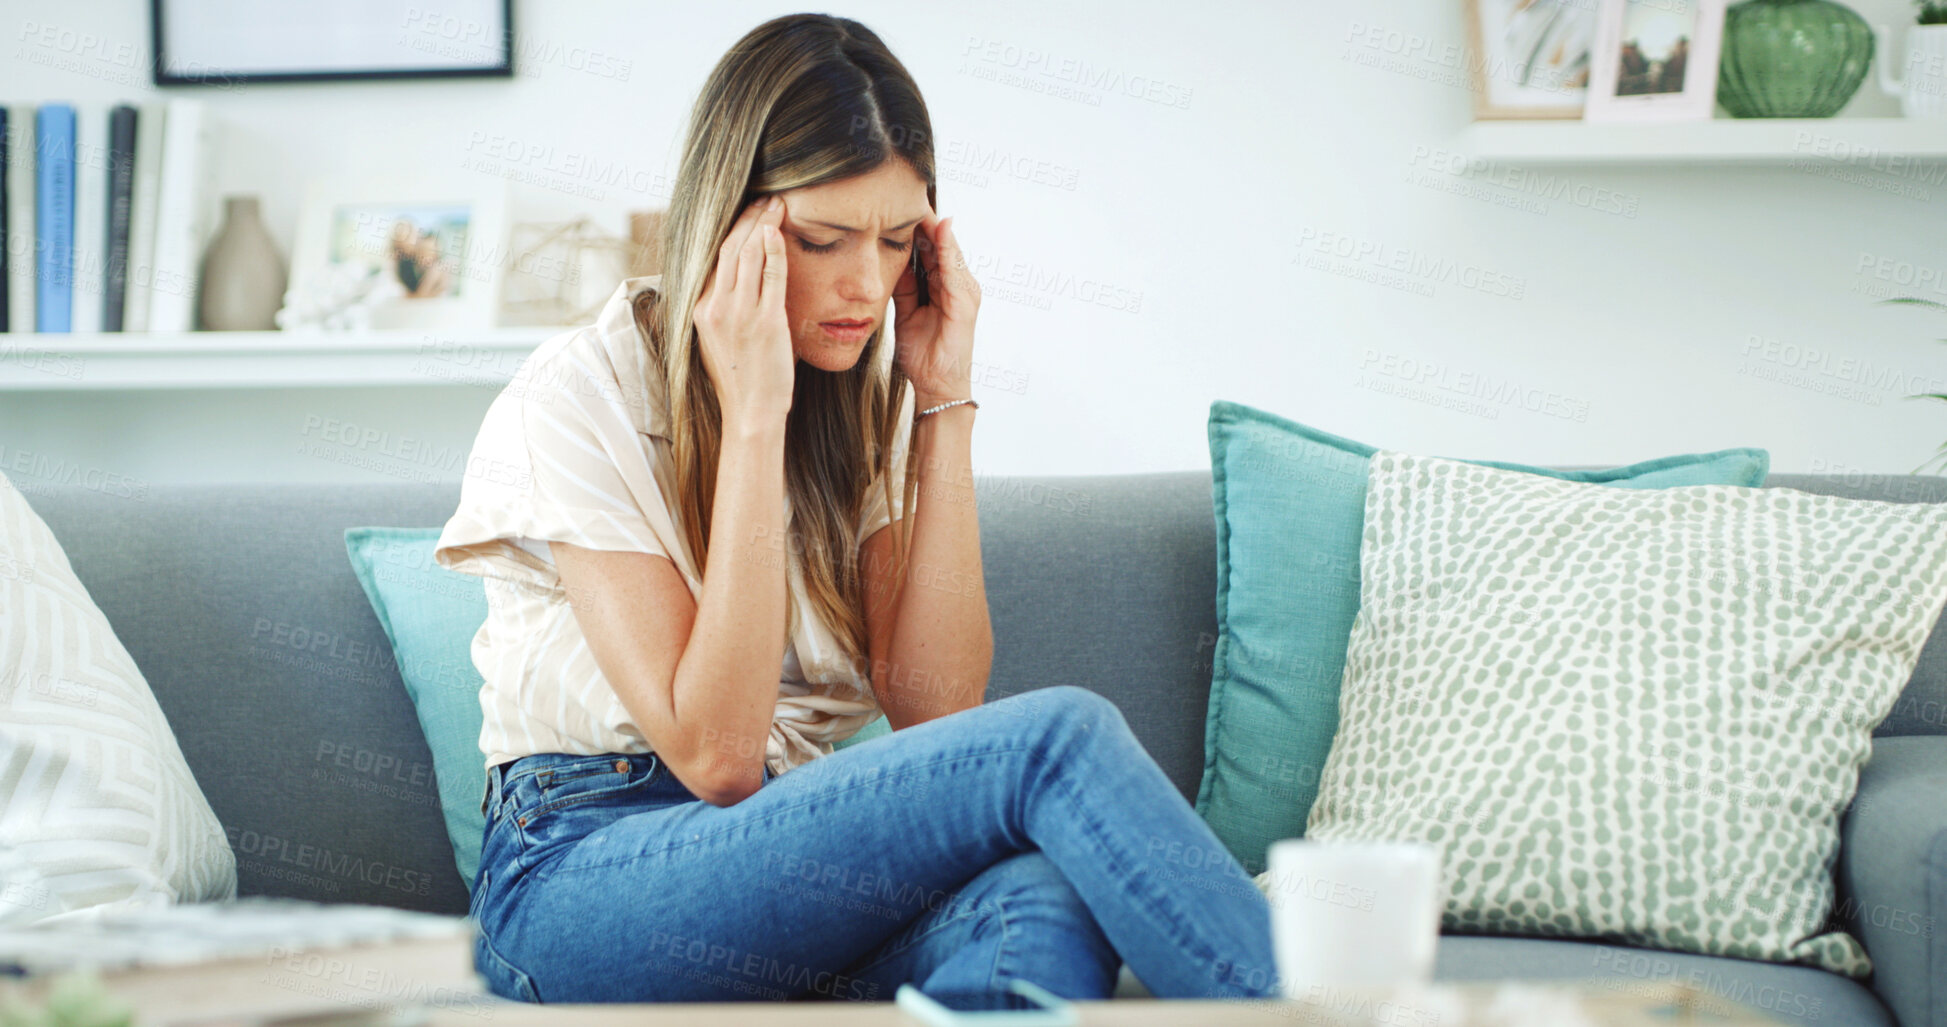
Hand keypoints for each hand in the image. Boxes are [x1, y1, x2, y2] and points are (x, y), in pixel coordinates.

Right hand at [694, 195, 792, 431]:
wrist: (751, 413)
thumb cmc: (742, 379)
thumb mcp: (718, 339)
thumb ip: (722, 309)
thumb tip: (733, 284)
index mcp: (701, 309)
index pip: (714, 257)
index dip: (733, 229)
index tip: (748, 211)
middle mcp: (715, 307)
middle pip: (730, 248)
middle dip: (749, 217)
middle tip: (766, 197)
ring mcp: (739, 314)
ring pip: (749, 254)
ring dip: (764, 223)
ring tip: (777, 204)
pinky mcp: (766, 322)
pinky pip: (771, 274)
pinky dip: (775, 248)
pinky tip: (780, 231)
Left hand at [892, 208, 980, 407]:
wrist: (938, 385)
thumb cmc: (924, 354)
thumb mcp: (905, 312)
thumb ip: (903, 286)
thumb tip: (891, 260)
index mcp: (944, 286)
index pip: (929, 248)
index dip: (914, 227)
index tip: (894, 206)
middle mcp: (958, 285)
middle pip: (940, 244)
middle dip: (923, 220)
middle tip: (903, 194)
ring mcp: (965, 292)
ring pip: (948, 250)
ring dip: (934, 226)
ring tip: (918, 201)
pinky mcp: (965, 302)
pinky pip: (954, 269)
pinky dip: (947, 248)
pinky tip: (937, 229)